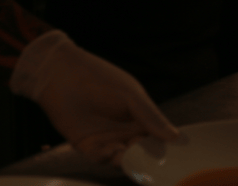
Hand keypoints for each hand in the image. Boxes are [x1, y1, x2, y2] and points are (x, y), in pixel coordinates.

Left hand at [10, 31, 179, 163]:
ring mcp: (107, 139)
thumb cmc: (101, 79)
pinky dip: (108, 158)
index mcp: (140, 116)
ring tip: (130, 155)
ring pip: (123, 158)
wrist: (62, 76)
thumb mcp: (132, 96)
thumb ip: (151, 117)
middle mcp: (125, 130)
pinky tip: (112, 151)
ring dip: (128, 160)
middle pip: (142, 152)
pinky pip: (102, 159)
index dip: (164, 146)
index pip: (157, 136)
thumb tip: (175, 137)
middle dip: (147, 158)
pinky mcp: (88, 146)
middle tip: (151, 161)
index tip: (173, 156)